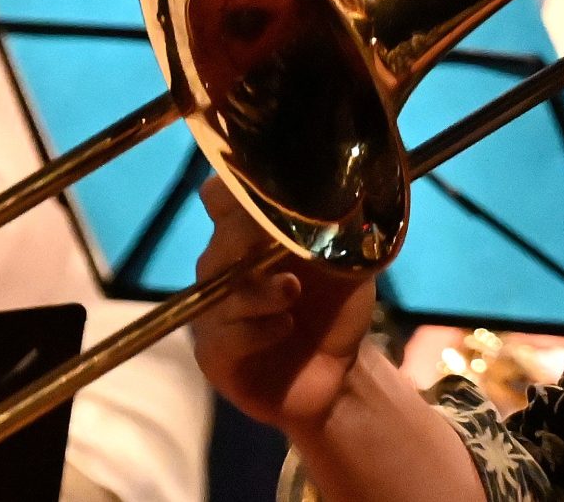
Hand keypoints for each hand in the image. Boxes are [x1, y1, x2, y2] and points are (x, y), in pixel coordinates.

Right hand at [192, 177, 377, 433]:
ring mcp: (214, 311)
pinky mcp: (215, 354)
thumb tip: (345, 190)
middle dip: (250, 235)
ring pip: (221, 288)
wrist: (338, 375)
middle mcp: (223, 267)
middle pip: (220, 239)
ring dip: (259, 288)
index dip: (236, 187)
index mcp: (249, 235)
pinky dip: (257, 329)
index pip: (222, 196)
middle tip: (283, 241)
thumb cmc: (336, 309)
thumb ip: (342, 228)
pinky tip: (286, 326)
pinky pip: (224, 336)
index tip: (270, 193)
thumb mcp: (350, 263)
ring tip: (293, 290)